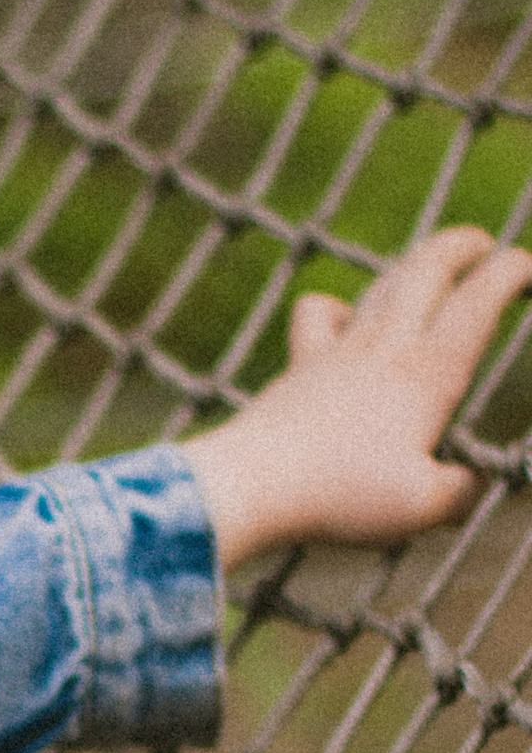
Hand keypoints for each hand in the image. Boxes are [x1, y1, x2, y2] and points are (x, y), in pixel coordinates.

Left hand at [182, 228, 531, 566]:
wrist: (250, 486)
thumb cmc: (339, 497)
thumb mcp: (421, 509)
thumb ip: (460, 494)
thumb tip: (472, 487)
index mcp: (428, 375)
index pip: (478, 304)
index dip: (510, 273)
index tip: (527, 263)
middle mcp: (385, 349)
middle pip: (427, 269)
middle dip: (461, 245)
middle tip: (482, 243)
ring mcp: (337, 352)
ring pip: (381, 285)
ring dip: (411, 266)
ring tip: (428, 267)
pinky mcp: (299, 366)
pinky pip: (318, 313)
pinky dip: (336, 306)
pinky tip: (343, 319)